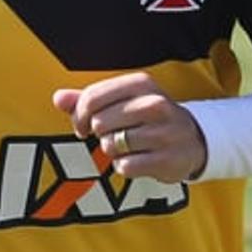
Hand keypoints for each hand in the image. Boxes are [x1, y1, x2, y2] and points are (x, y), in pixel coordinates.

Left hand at [51, 72, 207, 182]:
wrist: (193, 140)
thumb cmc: (147, 119)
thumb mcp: (122, 101)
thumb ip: (88, 99)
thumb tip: (58, 98)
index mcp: (142, 84)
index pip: (92, 98)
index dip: (79, 116)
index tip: (83, 126)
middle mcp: (156, 104)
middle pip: (99, 122)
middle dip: (99, 134)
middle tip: (111, 136)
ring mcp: (164, 132)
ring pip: (111, 146)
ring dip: (113, 151)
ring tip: (129, 147)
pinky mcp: (167, 159)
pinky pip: (124, 167)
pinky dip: (125, 167)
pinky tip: (138, 160)